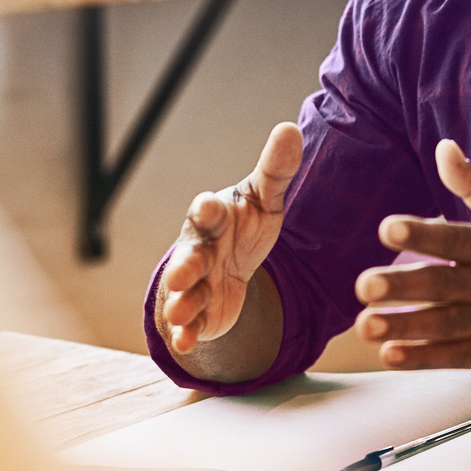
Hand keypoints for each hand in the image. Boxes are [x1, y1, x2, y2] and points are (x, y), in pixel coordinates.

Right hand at [160, 122, 300, 354]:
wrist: (231, 266)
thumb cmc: (244, 226)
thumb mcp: (264, 200)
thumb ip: (276, 169)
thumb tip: (290, 128)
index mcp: (215, 218)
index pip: (209, 211)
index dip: (208, 209)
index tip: (209, 204)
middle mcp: (199, 250)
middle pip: (189, 255)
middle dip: (185, 263)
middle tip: (185, 271)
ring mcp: (196, 283)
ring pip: (186, 292)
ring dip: (182, 302)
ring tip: (181, 311)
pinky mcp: (199, 313)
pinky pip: (191, 324)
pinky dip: (187, 333)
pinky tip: (187, 342)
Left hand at [352, 139, 470, 378]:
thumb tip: (443, 146)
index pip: (454, 239)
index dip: (421, 233)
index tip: (388, 228)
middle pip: (441, 284)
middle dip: (401, 285)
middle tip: (363, 285)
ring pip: (442, 324)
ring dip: (403, 326)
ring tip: (365, 325)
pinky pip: (455, 357)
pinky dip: (424, 358)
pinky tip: (392, 355)